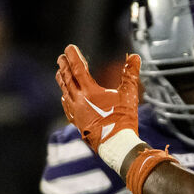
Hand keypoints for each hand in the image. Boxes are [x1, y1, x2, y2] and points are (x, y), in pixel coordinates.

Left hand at [56, 46, 142, 168]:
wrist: (116, 145)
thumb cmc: (123, 120)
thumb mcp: (129, 95)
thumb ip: (130, 74)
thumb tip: (135, 56)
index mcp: (90, 92)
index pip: (78, 69)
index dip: (73, 57)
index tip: (69, 48)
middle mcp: (79, 101)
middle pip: (68, 80)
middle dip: (64, 67)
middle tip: (60, 58)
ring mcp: (77, 113)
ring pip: (65, 93)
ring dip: (62, 81)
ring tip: (59, 73)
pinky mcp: (78, 124)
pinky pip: (68, 109)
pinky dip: (65, 100)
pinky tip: (64, 99)